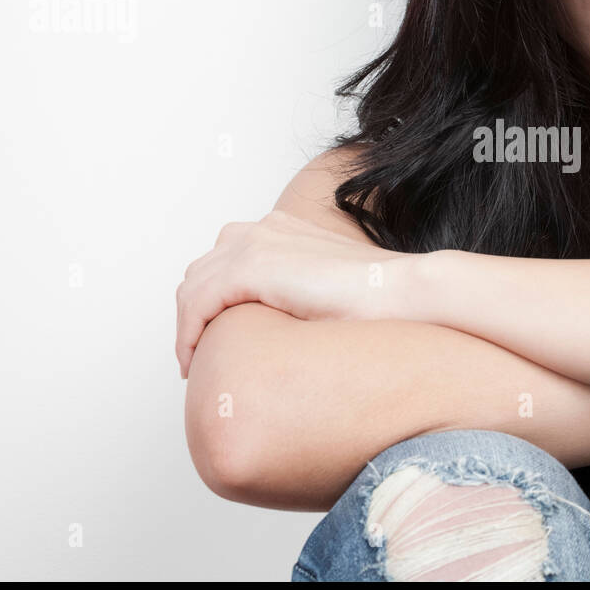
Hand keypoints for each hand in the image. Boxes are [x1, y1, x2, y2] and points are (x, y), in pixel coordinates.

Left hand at [175, 209, 404, 378]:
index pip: (225, 259)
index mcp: (283, 228)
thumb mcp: (327, 292)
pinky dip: (189, 333)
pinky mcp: (253, 268)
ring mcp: (257, 244)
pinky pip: (199, 303)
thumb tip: (287, 327)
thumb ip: (299, 294)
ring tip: (193, 361)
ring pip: (194, 287)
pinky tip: (194, 360)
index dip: (210, 299)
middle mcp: (264, 228)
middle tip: (196, 352)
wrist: (402, 290)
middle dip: (193, 312)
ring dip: (187, 325)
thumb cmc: (380, 300)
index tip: (211, 336)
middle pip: (202, 270)